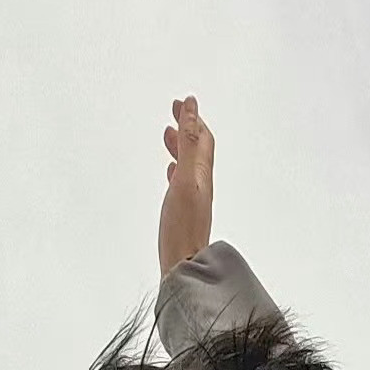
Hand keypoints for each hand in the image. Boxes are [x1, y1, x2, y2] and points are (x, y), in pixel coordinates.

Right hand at [159, 95, 215, 274]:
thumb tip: (191, 106)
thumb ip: (188, 141)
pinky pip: (181, 184)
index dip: (193, 118)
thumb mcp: (185, 177)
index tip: (181, 102)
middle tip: (173, 111)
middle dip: (187, 127)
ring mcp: (193, 200)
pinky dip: (176, 169)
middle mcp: (201, 186)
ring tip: (167, 135)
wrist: (183, 267)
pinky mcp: (184, 214)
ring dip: (180, 146)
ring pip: (189, 165)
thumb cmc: (182, 226)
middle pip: (197, 149)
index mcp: (202, 174)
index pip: (202, 138)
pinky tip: (170, 173)